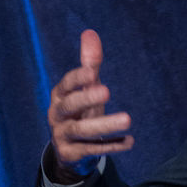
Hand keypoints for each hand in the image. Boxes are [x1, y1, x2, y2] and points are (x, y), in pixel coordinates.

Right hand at [46, 28, 133, 180]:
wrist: (69, 150)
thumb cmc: (80, 111)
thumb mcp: (85, 88)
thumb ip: (90, 63)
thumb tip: (90, 32)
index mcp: (60, 95)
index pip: (66, 84)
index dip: (78, 78)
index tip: (93, 73)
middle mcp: (57, 115)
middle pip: (70, 106)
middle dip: (87, 98)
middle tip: (107, 92)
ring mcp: (62, 136)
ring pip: (81, 131)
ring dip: (105, 125)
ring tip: (128, 119)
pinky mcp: (70, 154)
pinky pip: (91, 150)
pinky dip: (111, 146)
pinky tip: (130, 141)